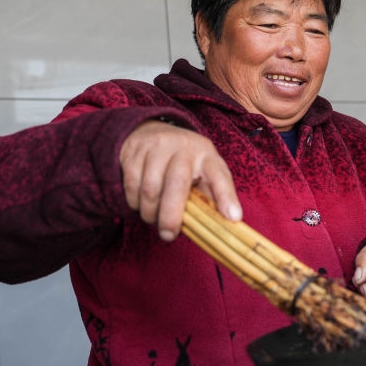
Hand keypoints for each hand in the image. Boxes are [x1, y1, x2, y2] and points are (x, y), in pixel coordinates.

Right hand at [119, 120, 241, 240]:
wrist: (152, 130)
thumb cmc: (185, 162)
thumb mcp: (204, 173)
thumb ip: (210, 197)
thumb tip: (219, 228)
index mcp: (208, 156)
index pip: (220, 176)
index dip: (227, 197)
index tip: (233, 217)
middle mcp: (185, 148)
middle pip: (177, 185)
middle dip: (171, 216)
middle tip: (169, 235)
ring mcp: (158, 146)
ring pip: (150, 188)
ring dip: (150, 212)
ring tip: (154, 220)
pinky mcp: (134, 150)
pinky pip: (132, 185)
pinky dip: (135, 202)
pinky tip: (141, 205)